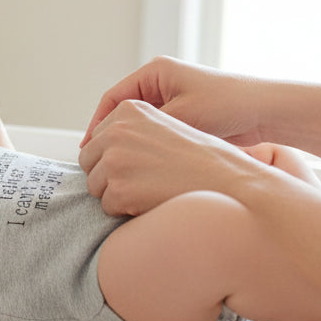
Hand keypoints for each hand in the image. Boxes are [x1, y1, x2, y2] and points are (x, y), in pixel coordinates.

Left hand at [77, 99, 272, 215]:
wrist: (231, 183)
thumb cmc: (204, 159)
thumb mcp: (167, 127)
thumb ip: (132, 131)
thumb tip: (95, 147)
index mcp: (130, 109)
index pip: (96, 138)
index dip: (111, 158)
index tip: (133, 168)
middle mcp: (118, 130)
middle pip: (89, 162)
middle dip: (109, 176)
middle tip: (144, 182)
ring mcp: (116, 160)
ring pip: (95, 186)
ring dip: (117, 194)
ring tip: (153, 190)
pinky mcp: (119, 189)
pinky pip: (107, 207)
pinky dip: (126, 211)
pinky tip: (154, 202)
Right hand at [81, 56, 266, 147]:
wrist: (268, 111)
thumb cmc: (228, 106)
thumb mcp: (182, 116)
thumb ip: (149, 128)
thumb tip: (120, 148)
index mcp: (155, 72)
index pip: (112, 99)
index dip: (96, 124)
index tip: (88, 148)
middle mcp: (161, 82)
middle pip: (122, 111)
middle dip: (109, 136)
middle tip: (97, 160)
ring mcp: (173, 98)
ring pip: (138, 124)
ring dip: (128, 143)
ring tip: (116, 165)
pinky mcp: (184, 114)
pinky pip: (155, 132)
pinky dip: (146, 147)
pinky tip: (141, 165)